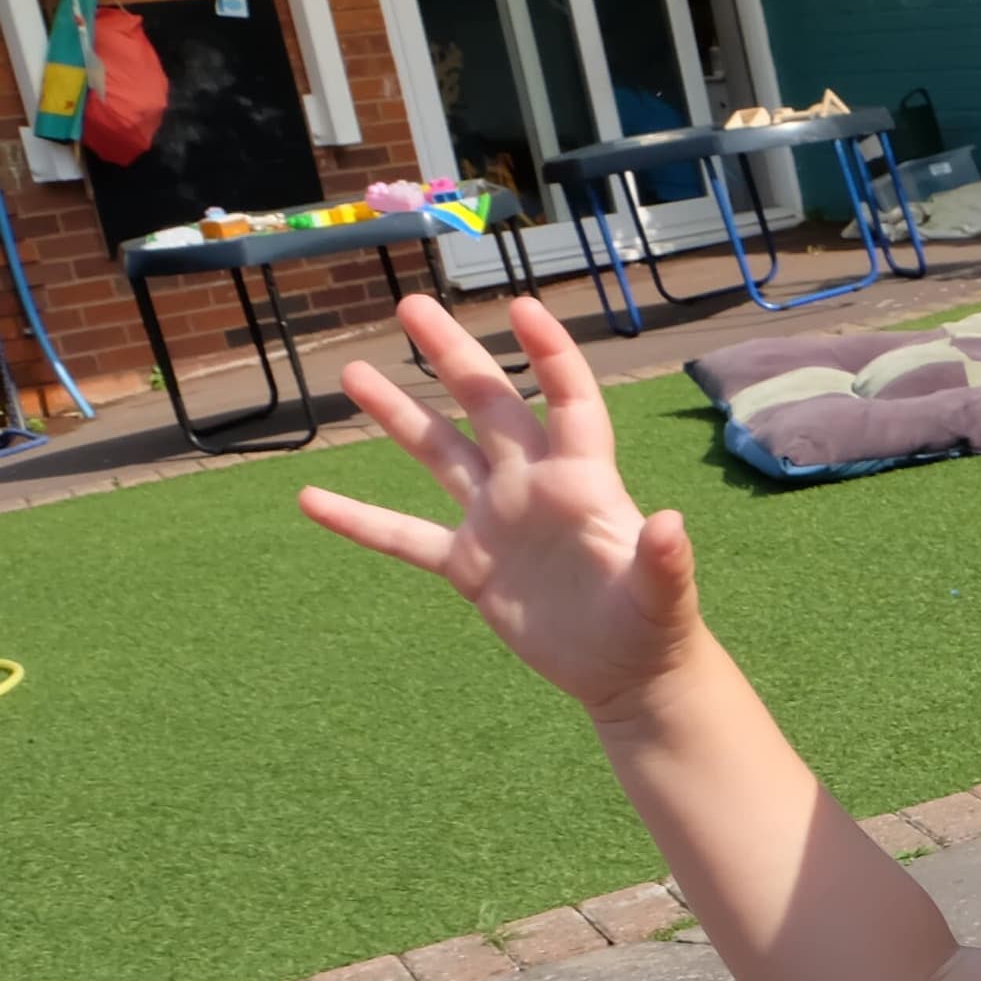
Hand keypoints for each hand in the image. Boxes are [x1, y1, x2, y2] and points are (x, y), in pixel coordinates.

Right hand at [300, 294, 701, 723]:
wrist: (628, 675)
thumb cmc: (655, 629)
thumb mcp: (662, 597)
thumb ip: (663, 560)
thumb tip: (670, 524)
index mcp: (584, 482)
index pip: (570, 401)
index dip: (550, 355)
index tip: (522, 306)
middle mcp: (533, 486)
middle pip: (490, 406)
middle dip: (454, 356)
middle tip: (411, 305)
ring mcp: (496, 521)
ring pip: (439, 454)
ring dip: (398, 414)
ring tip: (353, 372)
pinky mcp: (470, 565)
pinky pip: (403, 537)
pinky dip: (358, 519)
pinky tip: (310, 498)